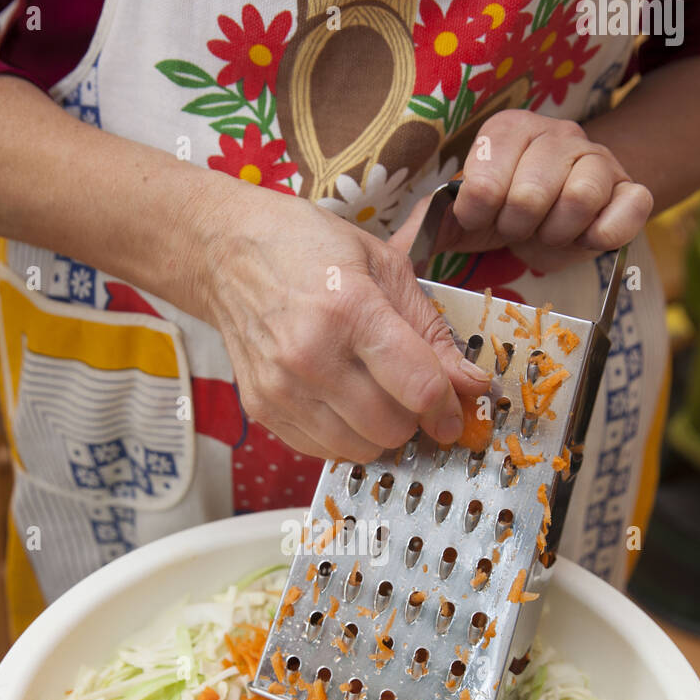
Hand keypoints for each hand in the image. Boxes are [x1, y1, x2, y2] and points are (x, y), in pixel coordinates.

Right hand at [196, 178, 491, 461]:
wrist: (227, 254)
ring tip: (373, 394)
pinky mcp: (261, 408)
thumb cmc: (310, 250)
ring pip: (359, 449)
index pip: (418, 388)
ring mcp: (281, 388)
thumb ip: (431, 332)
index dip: (448, 407)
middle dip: (412, 418)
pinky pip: (323, 450)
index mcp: (350, 311)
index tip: (454, 410)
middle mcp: (311, 356)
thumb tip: (472, 385)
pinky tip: (340, 401)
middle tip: (407, 392)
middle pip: (391, 428)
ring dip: (378, 432)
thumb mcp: (385, 268)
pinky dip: (343, 436)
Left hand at [390, 110, 652, 273]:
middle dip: (519, 226)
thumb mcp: (464, 219)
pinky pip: (630, 207)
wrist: (565, 216)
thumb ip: (430, 226)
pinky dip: (604, 234)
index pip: (486, 176)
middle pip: (532, 192)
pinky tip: (586, 239)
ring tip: (550, 234)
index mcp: (508, 131)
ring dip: (558, 232)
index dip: (482, 213)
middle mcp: (556, 133)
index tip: (484, 220)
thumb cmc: (507, 216)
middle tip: (519, 230)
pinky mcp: (632, 188)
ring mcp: (599, 158)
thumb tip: (391, 254)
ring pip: (581, 197)